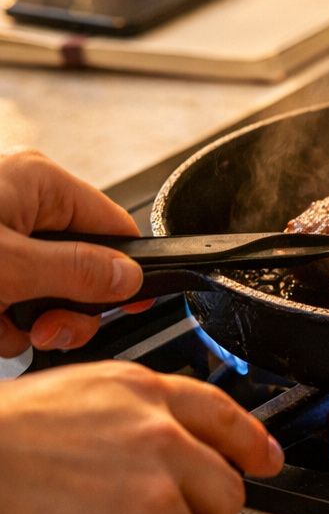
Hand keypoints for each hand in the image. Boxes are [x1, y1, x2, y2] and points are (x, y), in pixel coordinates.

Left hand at [0, 150, 146, 354]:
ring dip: (23, 323)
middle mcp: (20, 201)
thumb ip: (76, 272)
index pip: (115, 227)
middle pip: (81, 265)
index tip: (132, 308)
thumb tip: (130, 279)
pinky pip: (10, 296)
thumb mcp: (9, 265)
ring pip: (43, 290)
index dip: (126, 272)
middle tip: (43, 331)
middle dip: (64, 310)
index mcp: (39, 183)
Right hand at [0, 361, 283, 513]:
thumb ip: (134, 412)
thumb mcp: (76, 394)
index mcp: (146, 397)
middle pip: (225, 494)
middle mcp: (164, 445)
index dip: (251, 443)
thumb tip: (171, 440)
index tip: (267, 460)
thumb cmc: (0, 441)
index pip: (223, 417)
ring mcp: (158, 503)